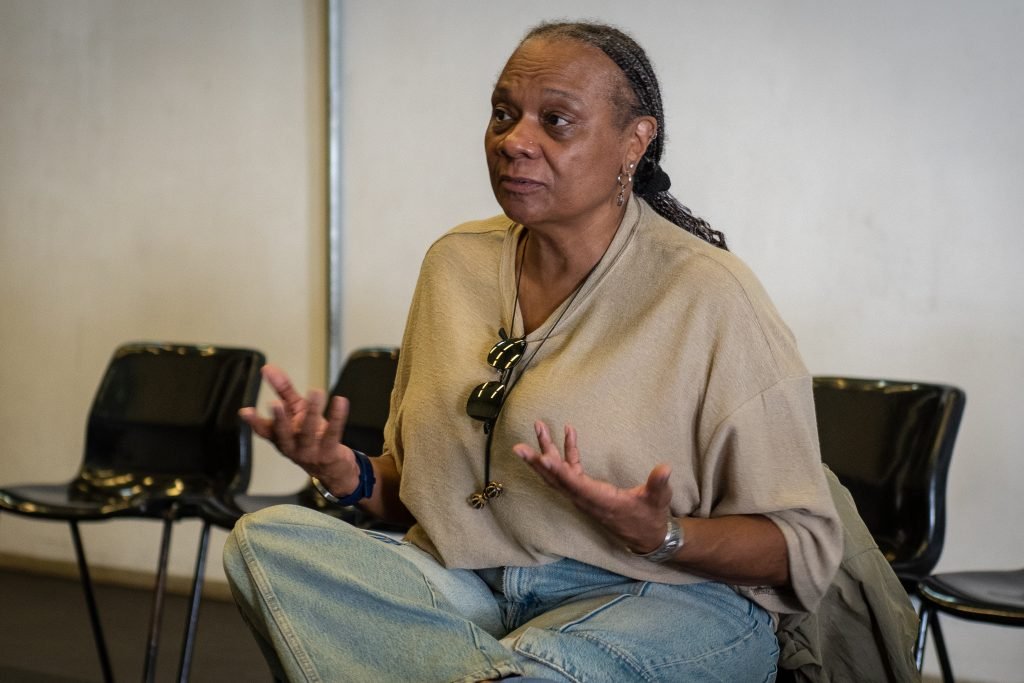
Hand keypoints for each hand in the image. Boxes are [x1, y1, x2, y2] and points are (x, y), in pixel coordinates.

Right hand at [238, 365, 358, 493]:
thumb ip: (282, 390)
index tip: (246, 412)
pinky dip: (337, 417)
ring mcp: (310, 452)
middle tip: (275, 403)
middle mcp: (292, 446)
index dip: (254, 422)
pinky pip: (333, 434)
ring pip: (308, 432)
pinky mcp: (329, 452)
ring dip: (312, 412)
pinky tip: (340, 402)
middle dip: (279, 419)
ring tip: (316, 392)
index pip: (264, 431)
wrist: (330, 467)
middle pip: (284, 433)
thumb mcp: (295, 411)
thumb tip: (267, 368)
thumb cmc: (309, 436)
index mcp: (280, 437)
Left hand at [512, 420, 673, 552]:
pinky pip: (571, 470)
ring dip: (546, 451)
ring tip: (539, 428)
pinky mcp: (586, 491)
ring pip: (557, 474)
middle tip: (520, 447)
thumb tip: (665, 469)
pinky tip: (569, 432)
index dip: (558, 472)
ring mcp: (583, 495)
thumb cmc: (650, 517)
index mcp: (600, 501)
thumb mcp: (658, 501)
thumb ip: (658, 484)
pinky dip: (568, 452)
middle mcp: (585, 499)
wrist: (646, 535)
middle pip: (555, 480)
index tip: (542, 458)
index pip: (575, 485)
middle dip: (537, 462)